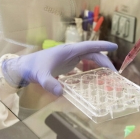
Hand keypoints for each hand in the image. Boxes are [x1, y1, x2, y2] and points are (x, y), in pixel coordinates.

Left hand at [2, 41, 117, 95]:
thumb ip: (50, 83)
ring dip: (99, 67)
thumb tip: (61, 92)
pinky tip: (94, 81)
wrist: (24, 67)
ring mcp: (69, 58)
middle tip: (114, 75)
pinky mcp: (67, 64)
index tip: (115, 47)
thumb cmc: (33, 68)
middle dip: (104, 62)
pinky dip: (90, 71)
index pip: (89, 46)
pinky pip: (83, 66)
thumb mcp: (41, 76)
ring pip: (89, 59)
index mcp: (68, 51)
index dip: (102, 46)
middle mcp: (71, 52)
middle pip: (92, 54)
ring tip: (107, 78)